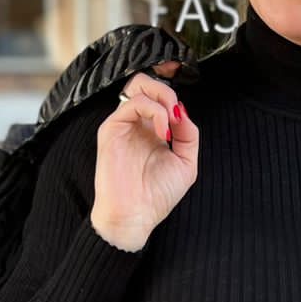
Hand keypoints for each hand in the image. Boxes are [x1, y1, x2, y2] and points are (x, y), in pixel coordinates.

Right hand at [90, 60, 198, 249]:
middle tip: (176, 113)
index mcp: (151, 130)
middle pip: (146, 84)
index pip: (161, 97)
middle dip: (167, 91)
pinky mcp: (111, 129)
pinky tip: (162, 132)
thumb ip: (189, 135)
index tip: (183, 123)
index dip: (175, 101)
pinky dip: (153, 110)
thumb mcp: (186, 163)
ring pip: (137, 86)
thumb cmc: (156, 196)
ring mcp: (123, 125)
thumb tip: (183, 111)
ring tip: (170, 121)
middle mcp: (136, 124)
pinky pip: (131, 103)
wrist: (135, 216)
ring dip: (162, 96)